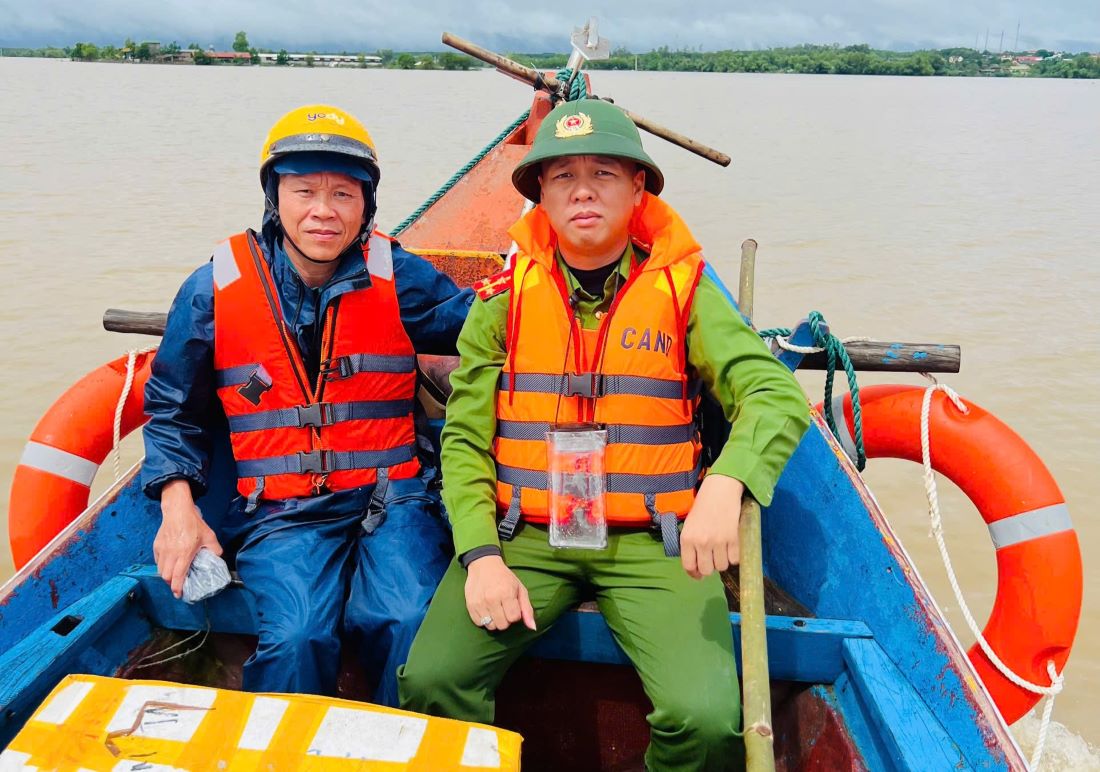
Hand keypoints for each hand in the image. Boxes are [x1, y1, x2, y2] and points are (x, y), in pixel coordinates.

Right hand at [153, 480, 222, 598]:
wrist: (178, 511)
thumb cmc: (194, 523)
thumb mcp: (209, 536)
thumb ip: (214, 549)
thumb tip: (217, 558)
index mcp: (184, 553)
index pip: (177, 575)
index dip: (177, 588)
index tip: (179, 594)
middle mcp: (171, 553)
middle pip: (166, 576)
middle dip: (171, 583)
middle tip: (178, 585)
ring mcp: (162, 550)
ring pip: (160, 570)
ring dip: (166, 576)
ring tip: (174, 576)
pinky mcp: (157, 546)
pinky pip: (157, 561)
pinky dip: (162, 566)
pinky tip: (170, 564)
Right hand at [464, 555, 535, 631]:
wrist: (483, 564)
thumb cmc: (504, 577)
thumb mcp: (520, 589)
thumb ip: (527, 609)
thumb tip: (533, 628)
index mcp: (506, 593)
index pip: (514, 618)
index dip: (515, 614)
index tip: (512, 606)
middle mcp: (492, 599)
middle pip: (502, 625)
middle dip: (505, 619)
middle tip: (503, 608)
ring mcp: (479, 603)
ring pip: (491, 626)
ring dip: (495, 620)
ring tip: (495, 609)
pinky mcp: (470, 605)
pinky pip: (479, 623)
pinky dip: (484, 620)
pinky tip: (486, 609)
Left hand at [680, 474, 743, 579]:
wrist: (720, 490)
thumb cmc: (703, 507)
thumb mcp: (690, 525)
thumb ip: (691, 545)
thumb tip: (696, 567)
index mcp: (687, 539)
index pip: (689, 566)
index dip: (694, 574)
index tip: (699, 574)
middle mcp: (701, 542)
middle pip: (707, 570)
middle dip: (710, 567)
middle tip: (713, 558)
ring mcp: (718, 541)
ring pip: (722, 566)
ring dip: (723, 561)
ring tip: (722, 549)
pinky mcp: (733, 538)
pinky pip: (735, 560)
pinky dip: (734, 556)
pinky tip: (732, 546)